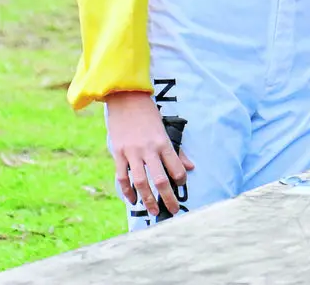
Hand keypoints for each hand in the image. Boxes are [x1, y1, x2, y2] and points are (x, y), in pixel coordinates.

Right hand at [105, 90, 193, 217]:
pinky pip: (122, 177)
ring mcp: (132, 152)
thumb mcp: (165, 129)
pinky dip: (127, 191)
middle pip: (160, 180)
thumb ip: (177, 151)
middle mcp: (148, 149)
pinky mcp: (118, 153)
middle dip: (168, 198)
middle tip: (173, 211)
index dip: (180, 180)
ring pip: (141, 182)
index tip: (182, 187)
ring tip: (153, 211)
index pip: (176, 167)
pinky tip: (133, 200)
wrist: (126, 98)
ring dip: (147, 199)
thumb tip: (190, 167)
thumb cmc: (148, 114)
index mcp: (163, 143)